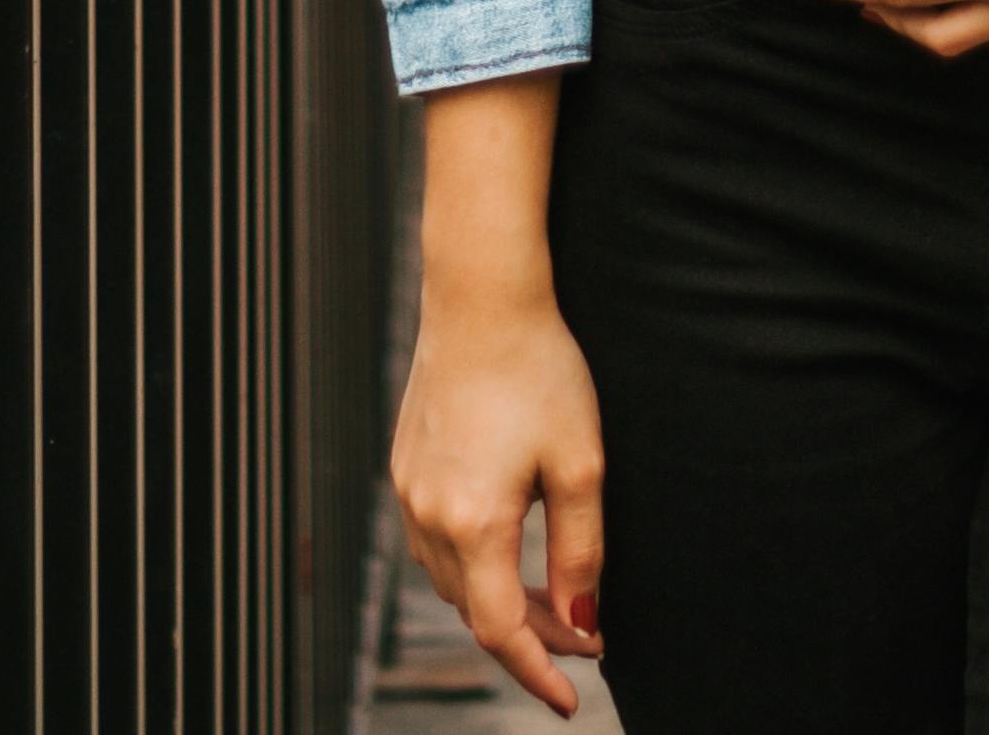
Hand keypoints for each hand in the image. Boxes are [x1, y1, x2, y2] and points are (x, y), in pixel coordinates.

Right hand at [389, 297, 605, 715]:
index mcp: (473, 522)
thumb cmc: (539, 368)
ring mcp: (409, 489)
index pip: (500, 630)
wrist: (480, 294)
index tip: (570, 701)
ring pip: (451, 578)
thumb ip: (581, 552)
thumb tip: (582, 623)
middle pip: (475, 608)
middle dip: (530, 634)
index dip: (538, 671)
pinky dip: (471, 561)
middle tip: (584, 638)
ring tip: (550, 598)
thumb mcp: (581, 463)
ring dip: (498, 599)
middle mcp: (428, 515)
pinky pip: (434, 540)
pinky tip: (505, 546)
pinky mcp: (404, 464)